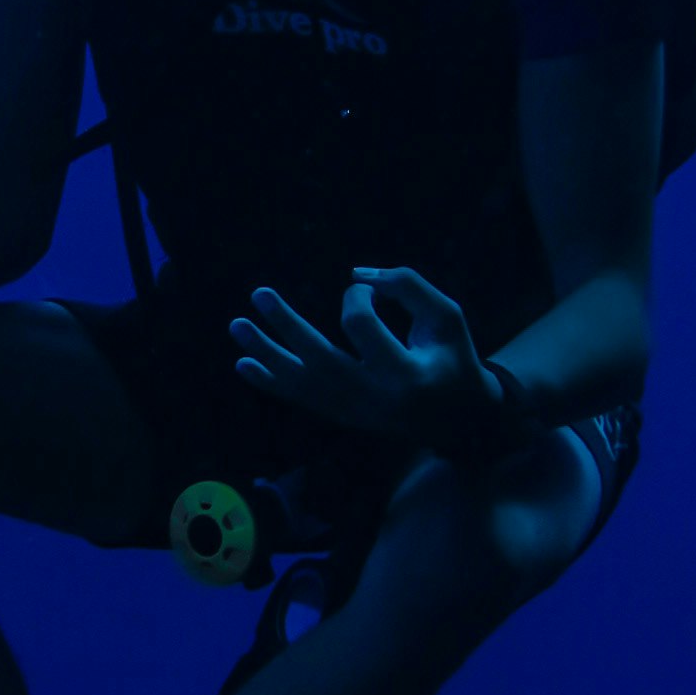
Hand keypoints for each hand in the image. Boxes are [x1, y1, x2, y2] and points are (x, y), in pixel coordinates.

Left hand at [228, 264, 499, 445]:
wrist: (459, 420)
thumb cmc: (452, 357)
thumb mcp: (446, 316)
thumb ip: (408, 286)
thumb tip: (357, 275)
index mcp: (406, 373)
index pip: (362, 327)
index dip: (356, 297)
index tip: (364, 288)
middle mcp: (374, 399)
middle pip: (319, 361)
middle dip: (286, 326)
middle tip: (259, 293)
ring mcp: (354, 414)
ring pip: (301, 384)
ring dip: (266, 354)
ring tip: (236, 325)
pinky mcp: (342, 418)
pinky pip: (300, 400)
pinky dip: (270, 382)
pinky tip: (244, 364)